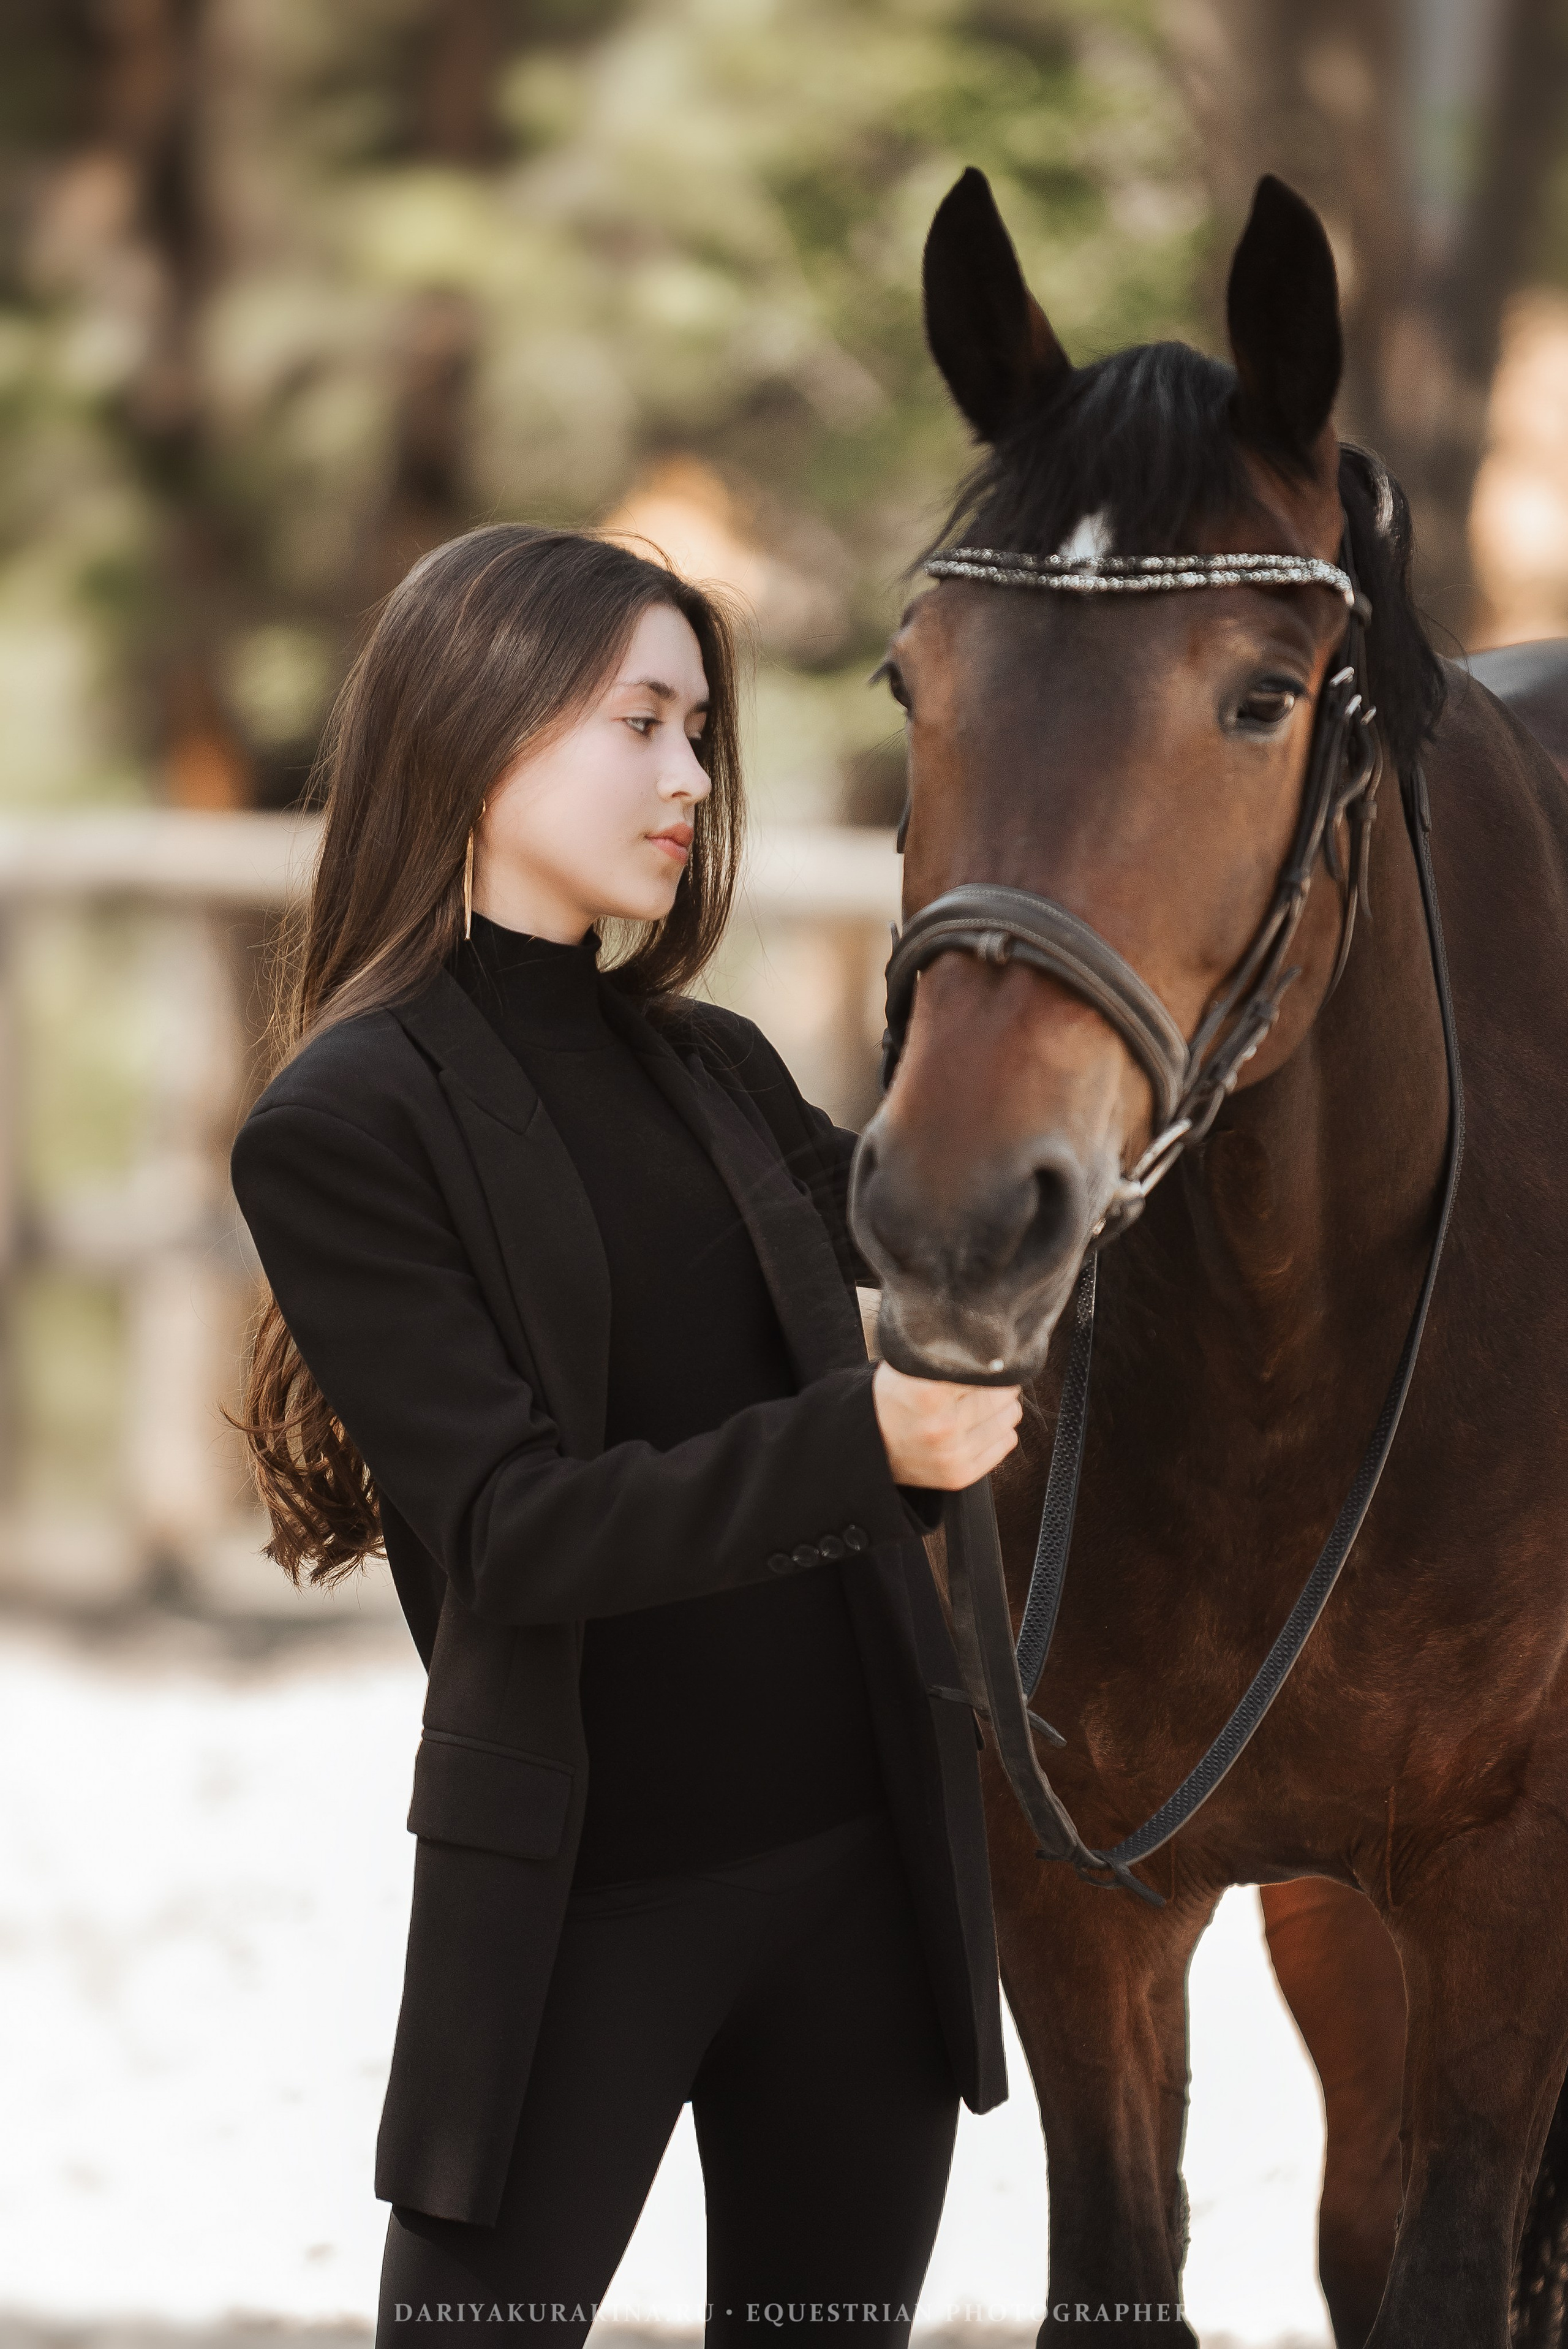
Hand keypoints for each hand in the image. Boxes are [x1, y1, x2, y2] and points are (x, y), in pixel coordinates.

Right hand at [872, 1359, 1021, 1489]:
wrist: (867, 1444)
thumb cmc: (893, 1399)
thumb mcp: (909, 1365)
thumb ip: (944, 1351)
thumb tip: (986, 1345)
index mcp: (928, 1393)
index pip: (985, 1369)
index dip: (989, 1360)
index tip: (990, 1358)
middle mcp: (943, 1427)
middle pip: (1002, 1393)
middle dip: (998, 1382)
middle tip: (988, 1378)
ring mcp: (952, 1455)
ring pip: (1009, 1417)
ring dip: (1003, 1405)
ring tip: (984, 1401)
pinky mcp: (959, 1475)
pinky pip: (1006, 1442)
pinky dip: (1000, 1429)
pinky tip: (982, 1423)